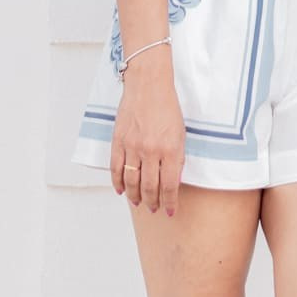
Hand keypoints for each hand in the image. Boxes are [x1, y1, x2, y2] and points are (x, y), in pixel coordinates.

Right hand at [109, 53, 184, 215]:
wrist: (148, 85)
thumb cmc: (167, 106)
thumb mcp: (180, 133)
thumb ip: (177, 157)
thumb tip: (172, 180)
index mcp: (170, 150)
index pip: (169, 185)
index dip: (170, 202)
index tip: (171, 211)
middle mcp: (151, 151)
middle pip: (150, 187)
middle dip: (152, 202)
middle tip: (153, 209)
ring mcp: (133, 147)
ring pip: (132, 181)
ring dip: (135, 196)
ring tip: (139, 203)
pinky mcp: (119, 141)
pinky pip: (116, 168)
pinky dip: (118, 182)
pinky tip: (121, 190)